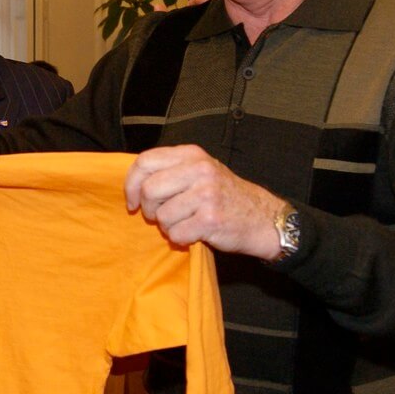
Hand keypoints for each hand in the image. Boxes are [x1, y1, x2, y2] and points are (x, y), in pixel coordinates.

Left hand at [123, 144, 285, 258]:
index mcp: (192, 154)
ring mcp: (206, 194)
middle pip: (148, 190)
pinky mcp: (210, 219)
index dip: (131, 184)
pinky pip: (175, 234)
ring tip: (185, 223)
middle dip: (149, 209)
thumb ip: (171, 170)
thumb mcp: (201, 170)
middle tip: (161, 216)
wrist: (263, 217)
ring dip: (168, 227)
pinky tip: (195, 233)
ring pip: (161, 216)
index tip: (132, 201)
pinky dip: (180, 239)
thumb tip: (133, 182)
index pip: (145, 161)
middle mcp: (199, 170)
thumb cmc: (225, 196)